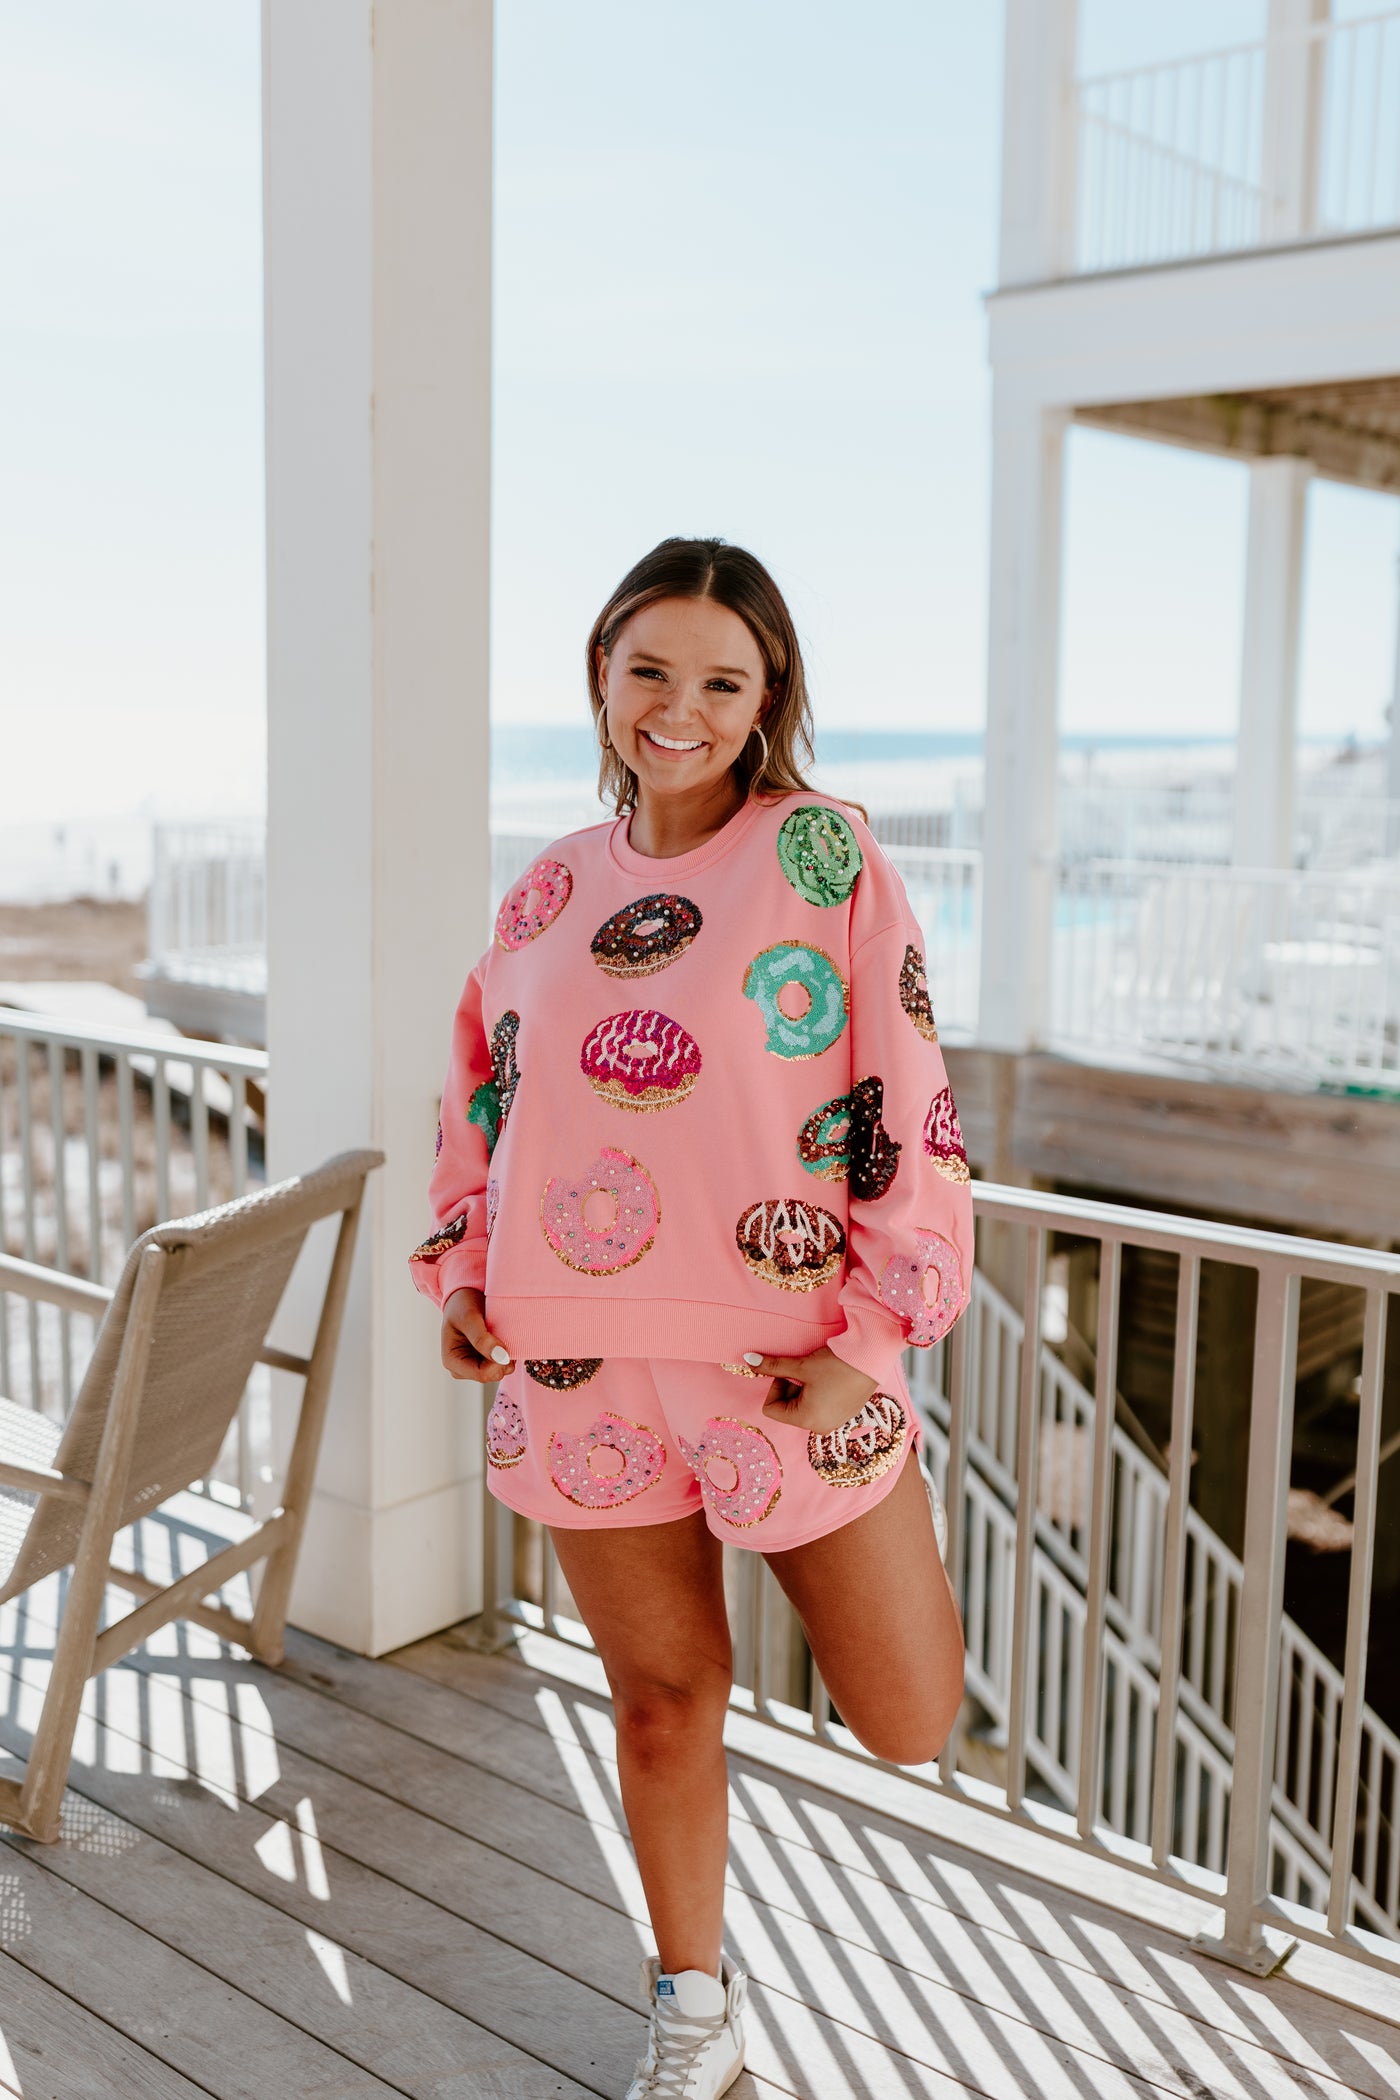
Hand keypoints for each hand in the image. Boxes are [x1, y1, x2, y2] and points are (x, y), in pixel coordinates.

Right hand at [441, 1287, 513, 1383]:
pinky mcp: (489, 1360)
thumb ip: (482, 1338)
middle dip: (503, 1357)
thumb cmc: (462, 1304)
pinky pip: (506, 1362)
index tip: (505, 1344)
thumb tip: (500, 1356)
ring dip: (507, 1353)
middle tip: (502, 1334)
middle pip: (493, 1374)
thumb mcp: (468, 1317)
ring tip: (500, 1333)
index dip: (497, 1362)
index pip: (481, 1374)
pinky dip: (509, 1351)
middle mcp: (464, 1368)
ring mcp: (477, 1365)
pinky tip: (504, 1336)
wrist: (467, 1294)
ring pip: (502, 1369)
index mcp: (452, 1361)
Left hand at [749, 1345, 878, 1433]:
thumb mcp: (800, 1366)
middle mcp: (819, 1428)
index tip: (791, 1373)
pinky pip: (819, 1408)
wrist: (871, 1358)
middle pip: (787, 1410)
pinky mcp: (843, 1415)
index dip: (776, 1388)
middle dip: (790, 1389)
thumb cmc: (836, 1364)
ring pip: (802, 1408)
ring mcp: (833, 1423)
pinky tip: (830, 1380)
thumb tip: (748, 1360)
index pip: (771, 1410)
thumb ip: (772, 1367)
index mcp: (806, 1420)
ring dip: (803, 1390)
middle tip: (805, 1373)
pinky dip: (817, 1394)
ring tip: (819, 1376)